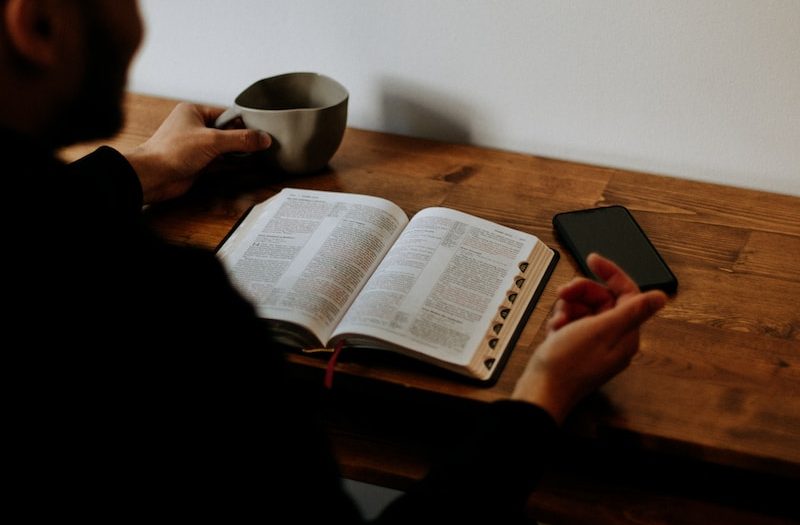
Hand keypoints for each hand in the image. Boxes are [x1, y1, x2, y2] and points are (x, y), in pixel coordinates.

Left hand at [125, 102, 271, 203]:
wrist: (153, 176)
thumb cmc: (171, 152)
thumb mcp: (212, 141)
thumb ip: (240, 139)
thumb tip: (263, 138)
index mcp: (194, 112)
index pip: (227, 114)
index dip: (244, 123)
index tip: (261, 131)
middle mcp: (195, 127)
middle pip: (228, 132)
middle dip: (242, 140)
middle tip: (260, 146)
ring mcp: (196, 146)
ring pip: (224, 148)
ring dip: (237, 154)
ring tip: (255, 156)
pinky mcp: (198, 163)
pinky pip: (220, 162)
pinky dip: (231, 165)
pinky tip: (244, 166)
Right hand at [512, 253, 666, 424]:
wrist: (541, 390)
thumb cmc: (568, 364)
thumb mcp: (601, 330)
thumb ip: (632, 311)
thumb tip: (662, 297)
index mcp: (625, 334)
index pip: (626, 293)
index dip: (610, 274)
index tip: (592, 260)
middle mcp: (613, 338)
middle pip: (601, 298)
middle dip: (580, 293)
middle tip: (563, 294)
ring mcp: (594, 343)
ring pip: (584, 308)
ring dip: (568, 307)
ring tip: (558, 319)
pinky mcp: (576, 347)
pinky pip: (572, 321)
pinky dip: (561, 321)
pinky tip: (554, 330)